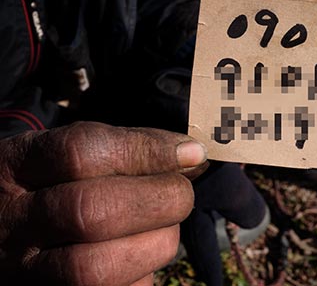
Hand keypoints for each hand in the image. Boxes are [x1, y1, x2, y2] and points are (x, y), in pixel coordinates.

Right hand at [0, 121, 206, 284]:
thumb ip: (121, 149)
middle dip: (160, 199)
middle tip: (181, 193)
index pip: (81, 152)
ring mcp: (25, 272)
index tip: (192, 152)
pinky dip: (144, 273)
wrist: (1, 232)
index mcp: (16, 168)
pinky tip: (143, 253)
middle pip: (94, 212)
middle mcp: (13, 222)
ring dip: (157, 242)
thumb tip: (192, 156)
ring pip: (99, 267)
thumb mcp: (62, 155)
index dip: (146, 151)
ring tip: (164, 225)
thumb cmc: (48, 185)